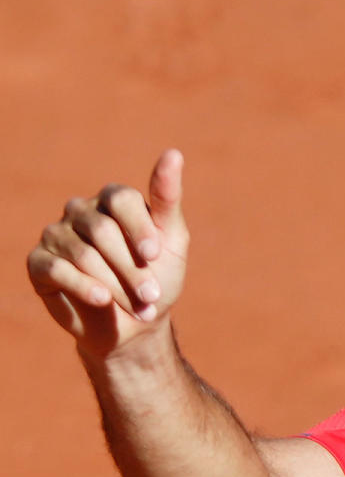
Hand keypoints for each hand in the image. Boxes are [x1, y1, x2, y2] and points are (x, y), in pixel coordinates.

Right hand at [27, 149, 188, 357]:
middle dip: (131, 267)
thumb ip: (168, 198)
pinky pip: (57, 269)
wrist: (136, 323)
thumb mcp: (172, 239)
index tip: (155, 254)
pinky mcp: (39, 263)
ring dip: (115, 284)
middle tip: (151, 295)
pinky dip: (84, 287)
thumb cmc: (158, 276)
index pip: (120, 199)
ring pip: (83, 254)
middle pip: (102, 231)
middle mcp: (81, 211)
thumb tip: (173, 153)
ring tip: (140, 307)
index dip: (138, 227)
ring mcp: (57, 235)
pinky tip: (103, 301)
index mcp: (114, 199)